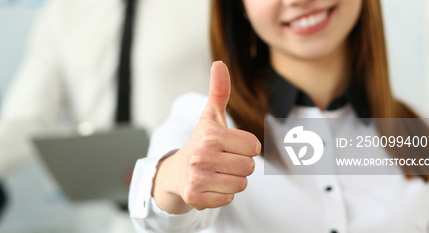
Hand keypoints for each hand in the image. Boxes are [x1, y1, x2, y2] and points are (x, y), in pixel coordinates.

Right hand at [151, 61, 260, 213]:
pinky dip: (222, 194)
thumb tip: (219, 63)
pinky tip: (210, 185)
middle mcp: (202, 156)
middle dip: (239, 165)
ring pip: (241, 184)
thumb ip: (219, 91)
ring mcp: (198, 178)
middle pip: (249, 166)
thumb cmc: (200, 142)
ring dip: (232, 180)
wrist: (175, 173)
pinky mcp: (196, 198)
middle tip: (222, 161)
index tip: (229, 146)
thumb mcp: (210, 117)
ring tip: (216, 173)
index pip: (254, 146)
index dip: (245, 147)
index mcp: (210, 135)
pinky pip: (229, 198)